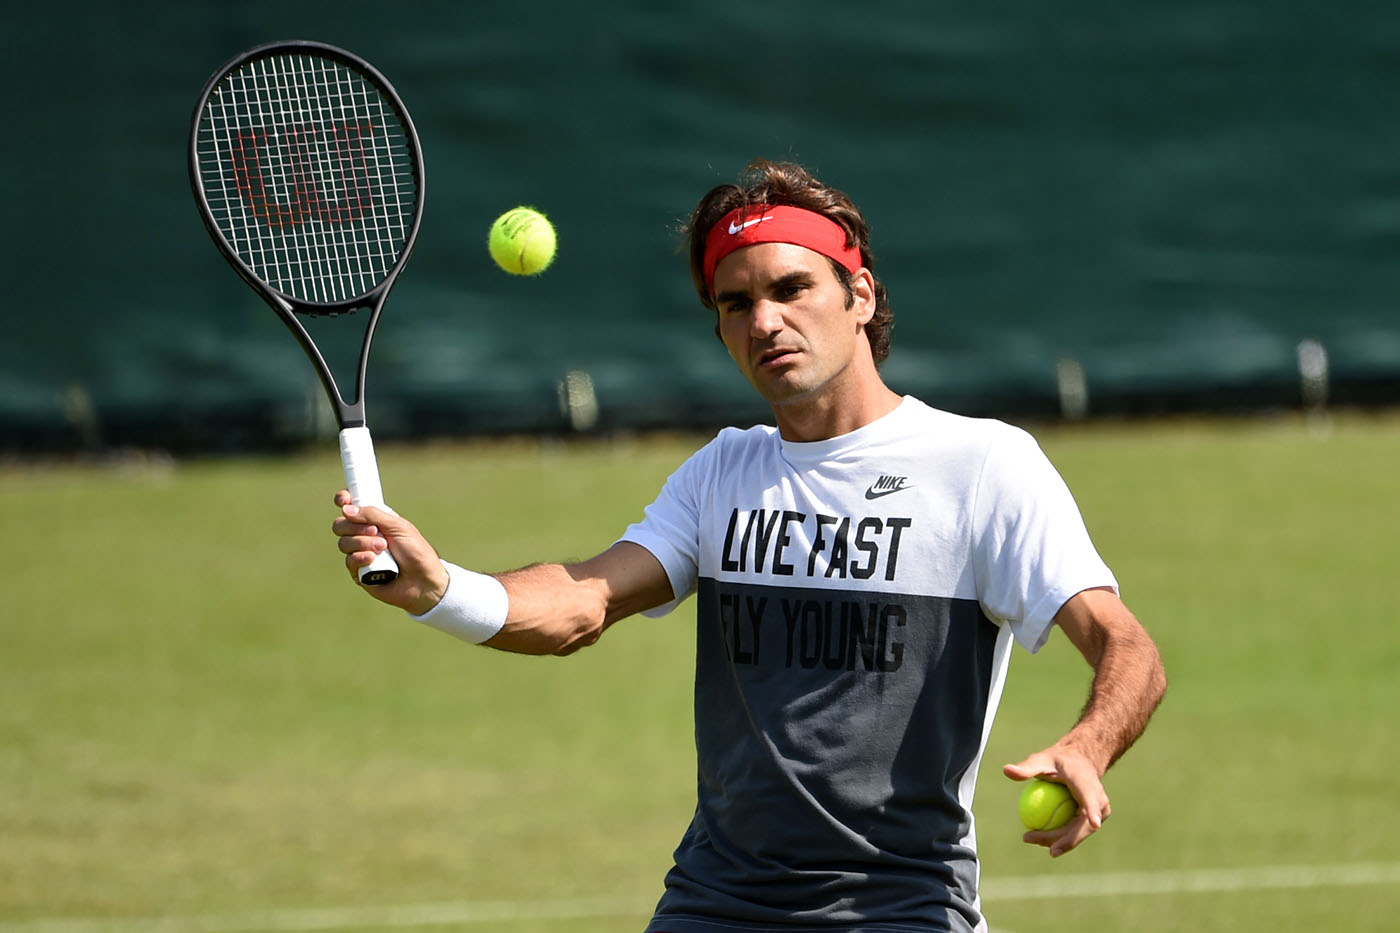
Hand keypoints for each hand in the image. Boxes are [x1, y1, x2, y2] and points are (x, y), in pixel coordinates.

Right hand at [331, 489, 448, 614]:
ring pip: (343, 543)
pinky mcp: (359, 573)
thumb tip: (346, 509)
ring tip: (383, 548)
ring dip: (362, 543)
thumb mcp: (398, 526)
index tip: (343, 500)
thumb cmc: (416, 551)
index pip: (350, 507)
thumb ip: (373, 515)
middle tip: (376, 531)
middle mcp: (364, 536)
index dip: (343, 501)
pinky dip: (360, 558)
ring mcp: (360, 554)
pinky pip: (349, 561)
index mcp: (374, 521)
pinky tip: (373, 559)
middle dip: (355, 526)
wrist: (424, 580)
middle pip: (340, 525)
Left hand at [1003, 747, 1110, 857]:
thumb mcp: (1042, 759)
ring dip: (1056, 841)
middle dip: (1061, 838)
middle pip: (1082, 824)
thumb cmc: (1058, 761)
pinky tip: (1039, 838)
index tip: (1094, 824)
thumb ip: (1026, 767)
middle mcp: (1099, 800)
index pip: (1091, 798)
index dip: (1093, 812)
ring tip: (1029, 838)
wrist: (1079, 763)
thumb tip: (1006, 770)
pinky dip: (1059, 837)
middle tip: (1030, 838)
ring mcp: (1100, 812)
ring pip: (1079, 833)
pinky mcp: (1095, 820)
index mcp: (1088, 783)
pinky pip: (1076, 832)